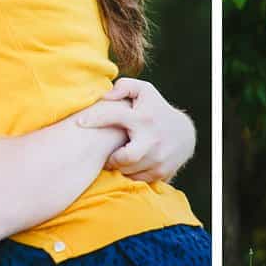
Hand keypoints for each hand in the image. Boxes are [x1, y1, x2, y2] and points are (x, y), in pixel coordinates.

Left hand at [79, 77, 195, 184]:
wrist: (185, 134)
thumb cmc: (156, 110)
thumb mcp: (145, 91)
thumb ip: (125, 86)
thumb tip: (106, 96)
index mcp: (144, 118)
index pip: (114, 116)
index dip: (94, 119)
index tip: (80, 123)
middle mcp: (153, 139)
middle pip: (123, 158)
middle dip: (112, 159)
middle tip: (109, 155)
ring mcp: (159, 158)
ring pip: (128, 171)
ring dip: (120, 167)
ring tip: (118, 159)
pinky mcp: (161, 172)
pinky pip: (136, 179)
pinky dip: (129, 174)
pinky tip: (129, 166)